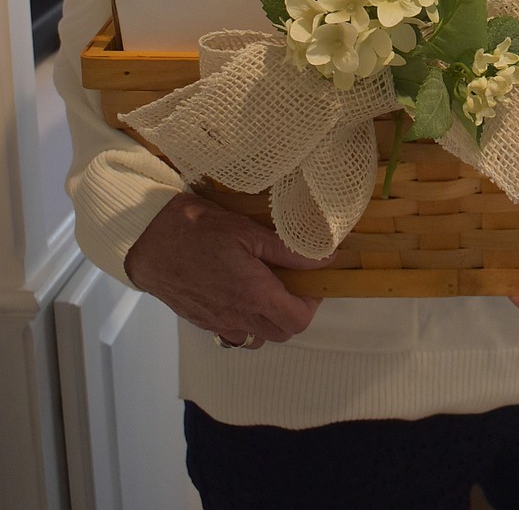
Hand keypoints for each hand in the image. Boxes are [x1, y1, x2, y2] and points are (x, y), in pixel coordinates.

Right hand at [125, 192, 327, 348]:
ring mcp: (218, 323)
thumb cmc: (197, 229)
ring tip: (266, 286)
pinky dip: (246, 320)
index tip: (309, 279)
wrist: (148, 240)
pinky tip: (239, 291)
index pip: (298, 320)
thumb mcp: (247, 231)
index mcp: (253, 294)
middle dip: (293, 310)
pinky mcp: (202, 321)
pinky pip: (234, 332)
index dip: (312, 302)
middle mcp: (237, 316)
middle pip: (282, 333)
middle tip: (291, 280)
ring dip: (269, 318)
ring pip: (258, 336)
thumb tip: (324, 258)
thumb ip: (287, 250)